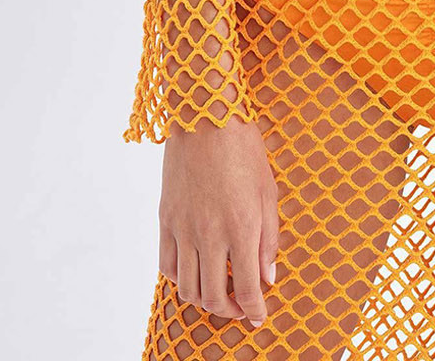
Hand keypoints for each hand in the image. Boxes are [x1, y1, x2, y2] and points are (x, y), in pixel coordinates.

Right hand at [158, 114, 279, 327]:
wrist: (205, 117)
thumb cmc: (244, 148)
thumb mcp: (269, 191)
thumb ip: (269, 238)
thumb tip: (268, 277)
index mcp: (242, 227)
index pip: (248, 288)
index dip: (255, 309)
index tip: (259, 316)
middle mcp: (210, 235)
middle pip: (214, 297)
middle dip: (230, 310)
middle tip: (241, 306)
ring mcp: (184, 229)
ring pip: (187, 288)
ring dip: (204, 300)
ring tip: (219, 292)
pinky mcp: (165, 219)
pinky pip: (167, 265)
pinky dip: (180, 279)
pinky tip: (195, 272)